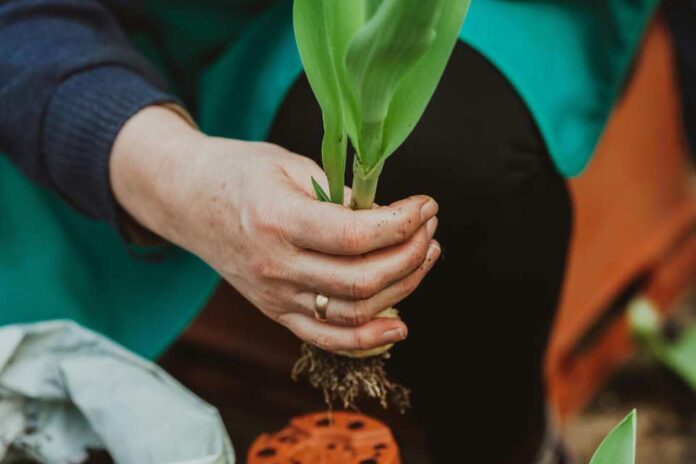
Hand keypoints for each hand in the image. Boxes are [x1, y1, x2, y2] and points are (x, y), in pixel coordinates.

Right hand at [110, 106, 440, 351]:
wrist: (189, 202)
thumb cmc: (241, 173)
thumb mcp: (291, 165)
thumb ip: (341, 196)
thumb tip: (391, 220)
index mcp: (277, 219)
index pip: (353, 236)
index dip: (401, 224)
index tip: (425, 205)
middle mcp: (275, 266)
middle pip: (361, 280)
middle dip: (411, 254)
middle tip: (429, 227)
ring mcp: (275, 296)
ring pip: (354, 313)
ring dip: (402, 287)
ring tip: (425, 255)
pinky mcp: (277, 312)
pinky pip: (327, 339)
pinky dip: (368, 340)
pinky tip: (399, 324)